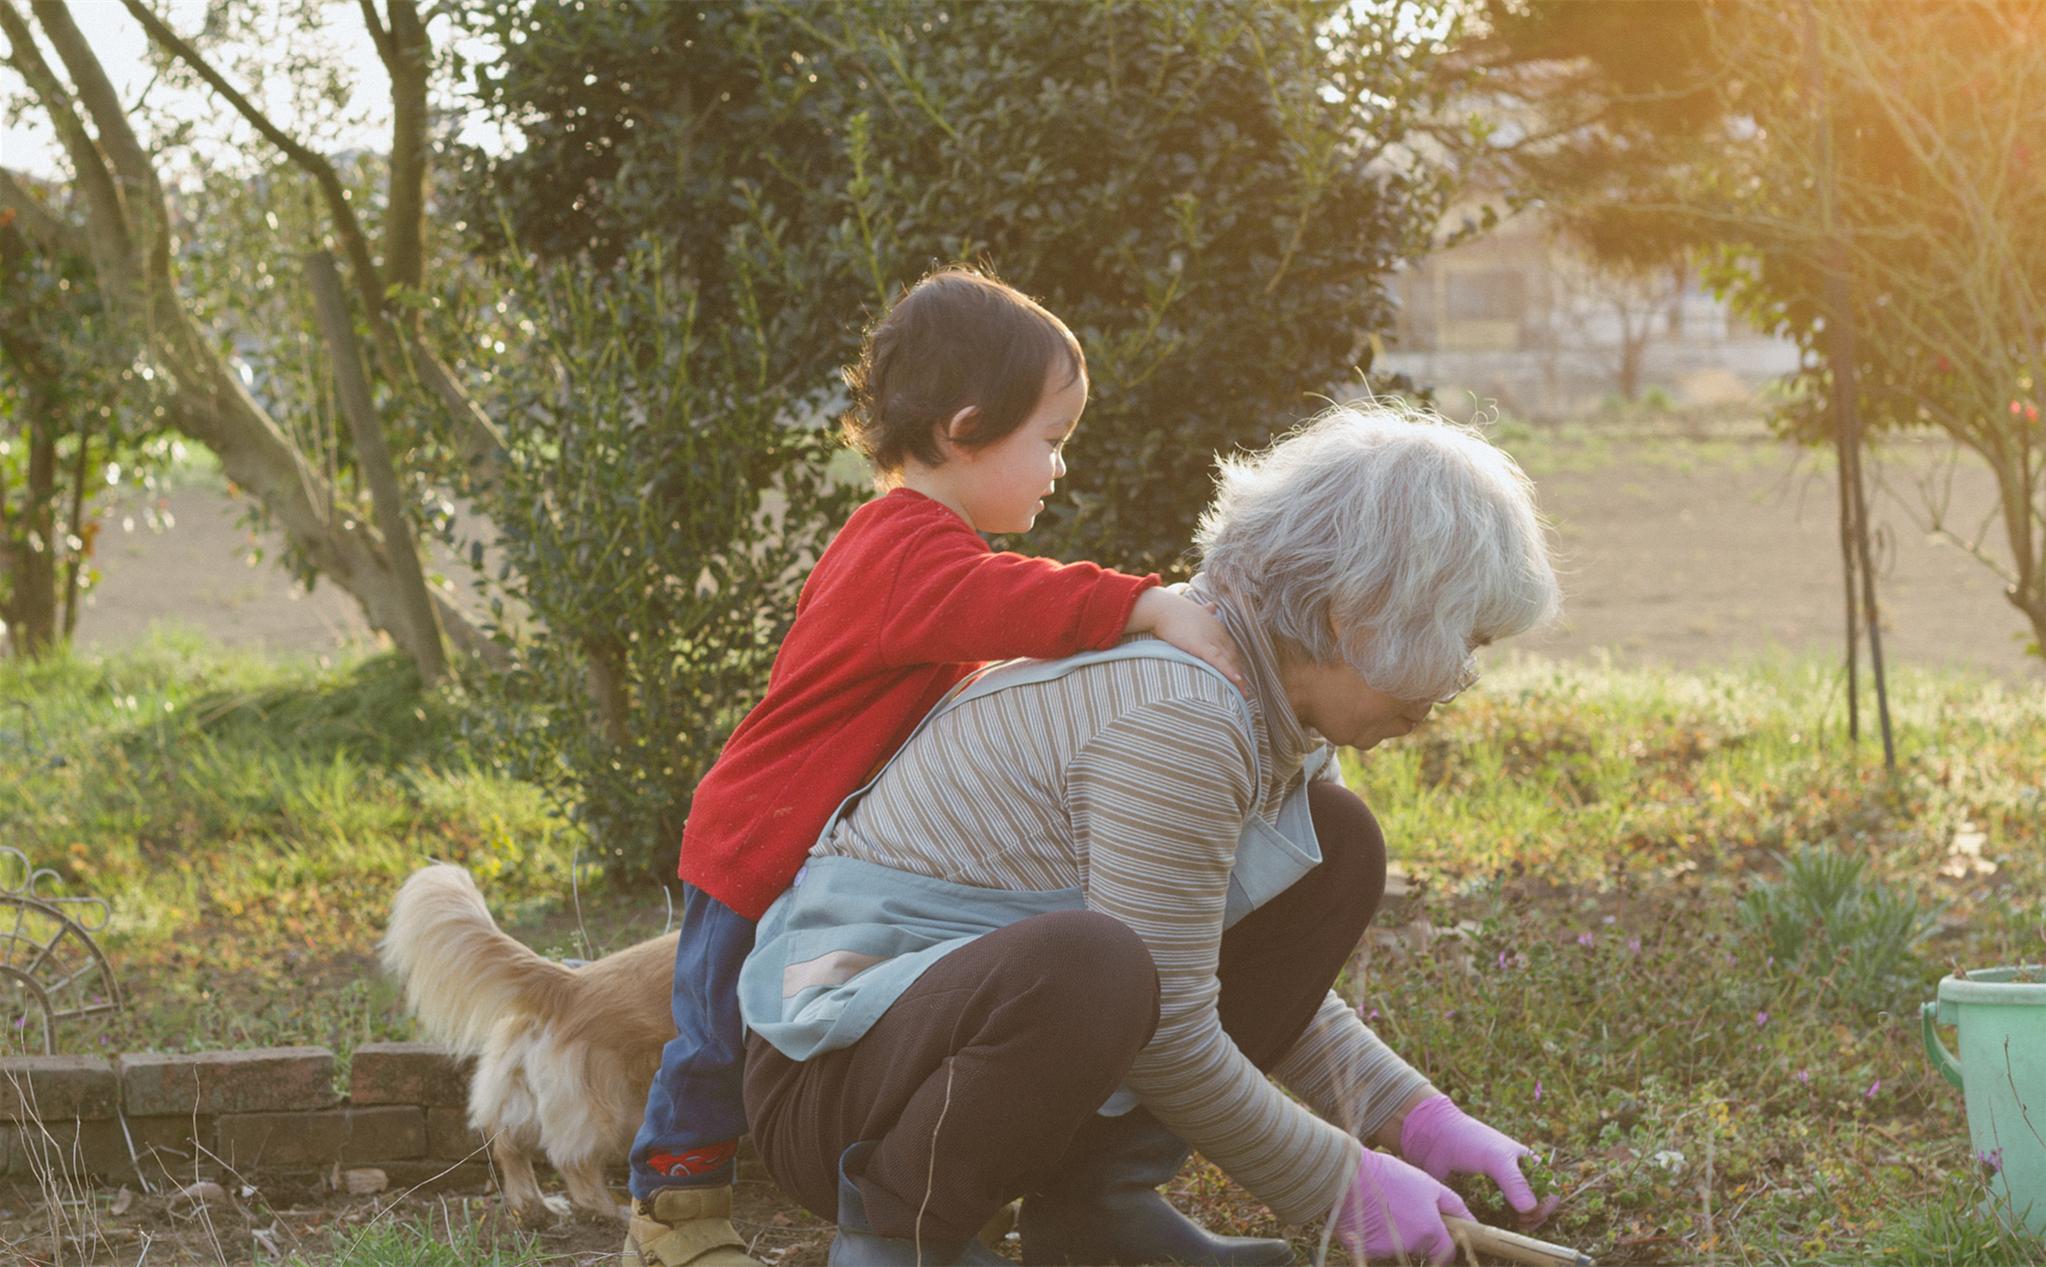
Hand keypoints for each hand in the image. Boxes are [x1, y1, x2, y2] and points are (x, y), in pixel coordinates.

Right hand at [1128, 589, 1248, 688]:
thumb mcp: (1194, 610)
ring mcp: (1211, 639)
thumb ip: (1205, 611)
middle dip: (1240, 673)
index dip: (1235, 662)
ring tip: (1243, 693)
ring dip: (1238, 678)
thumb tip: (1212, 606)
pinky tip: (1238, 681)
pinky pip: (1219, 661)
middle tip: (1244, 690)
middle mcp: (1218, 633)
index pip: (1230, 648)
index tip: (1239, 675)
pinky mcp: (1202, 646)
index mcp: (1217, 627)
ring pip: (1229, 661)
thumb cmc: (1174, 610)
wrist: (1162, 608)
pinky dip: (1229, 671)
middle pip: (1233, 657)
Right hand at [1335, 1148, 1473, 1264]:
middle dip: (1416, 1235)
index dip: (1443, 1244)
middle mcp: (1411, 1245)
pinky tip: (1368, 1215)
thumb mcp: (1428, 1184)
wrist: (1350, 1175)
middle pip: (1421, 1248)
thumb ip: (1453, 1205)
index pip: (1446, 1252)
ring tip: (1383, 1207)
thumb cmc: (1391, 1175)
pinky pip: (1376, 1247)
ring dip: (1394, 1234)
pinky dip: (1374, 1236)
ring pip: (1397, 1247)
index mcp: (1429, 1230)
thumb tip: (1474, 1222)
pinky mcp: (1367, 1251)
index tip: (1438, 1237)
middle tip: (1403, 1210)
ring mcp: (1388, 1250)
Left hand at [1399, 1093, 1555, 1224]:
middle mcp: (1519, 1175)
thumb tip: (1531, 1209)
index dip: (1546, 1205)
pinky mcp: (1485, 1196)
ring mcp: (1502, 1187)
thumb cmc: (1470, 1140)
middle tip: (1520, 1222)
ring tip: (1512, 1224)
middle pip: (1538, 1204)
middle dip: (1534, 1217)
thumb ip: (1514, 1181)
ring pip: (1520, 1211)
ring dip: (1520, 1221)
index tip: (1530, 1214)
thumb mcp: (1496, 1158)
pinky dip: (1502, 1220)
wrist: (1436, 1137)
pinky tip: (1496, 1221)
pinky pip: (1500, 1213)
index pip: (1551, 1190)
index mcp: (1528, 1162)